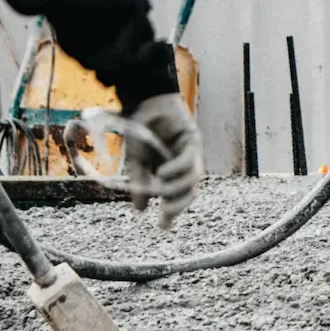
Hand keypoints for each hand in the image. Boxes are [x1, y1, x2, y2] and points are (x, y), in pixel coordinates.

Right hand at [124, 93, 203, 229]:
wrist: (144, 103)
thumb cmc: (141, 132)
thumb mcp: (136, 161)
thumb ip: (139, 183)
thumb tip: (140, 210)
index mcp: (171, 174)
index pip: (175, 198)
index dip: (171, 213)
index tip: (162, 227)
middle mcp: (184, 166)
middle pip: (189, 192)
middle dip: (178, 206)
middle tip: (165, 214)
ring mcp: (190, 154)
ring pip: (192, 179)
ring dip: (176, 187)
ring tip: (159, 185)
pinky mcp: (193, 141)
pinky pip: (189, 160)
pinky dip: (177, 169)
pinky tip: (163, 172)